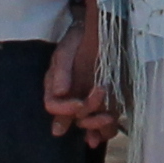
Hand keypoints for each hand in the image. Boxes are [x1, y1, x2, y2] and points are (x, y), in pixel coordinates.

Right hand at [47, 14, 109, 149]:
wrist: (95, 33)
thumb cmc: (76, 42)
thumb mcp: (65, 53)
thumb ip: (61, 72)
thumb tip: (60, 93)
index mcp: (55, 88)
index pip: (54, 106)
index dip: (65, 109)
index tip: (78, 104)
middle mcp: (69, 99)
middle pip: (74, 118)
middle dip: (86, 115)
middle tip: (100, 97)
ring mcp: (87, 103)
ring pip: (88, 124)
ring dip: (96, 126)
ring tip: (108, 117)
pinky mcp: (104, 103)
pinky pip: (103, 124)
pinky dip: (105, 129)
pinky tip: (110, 125)